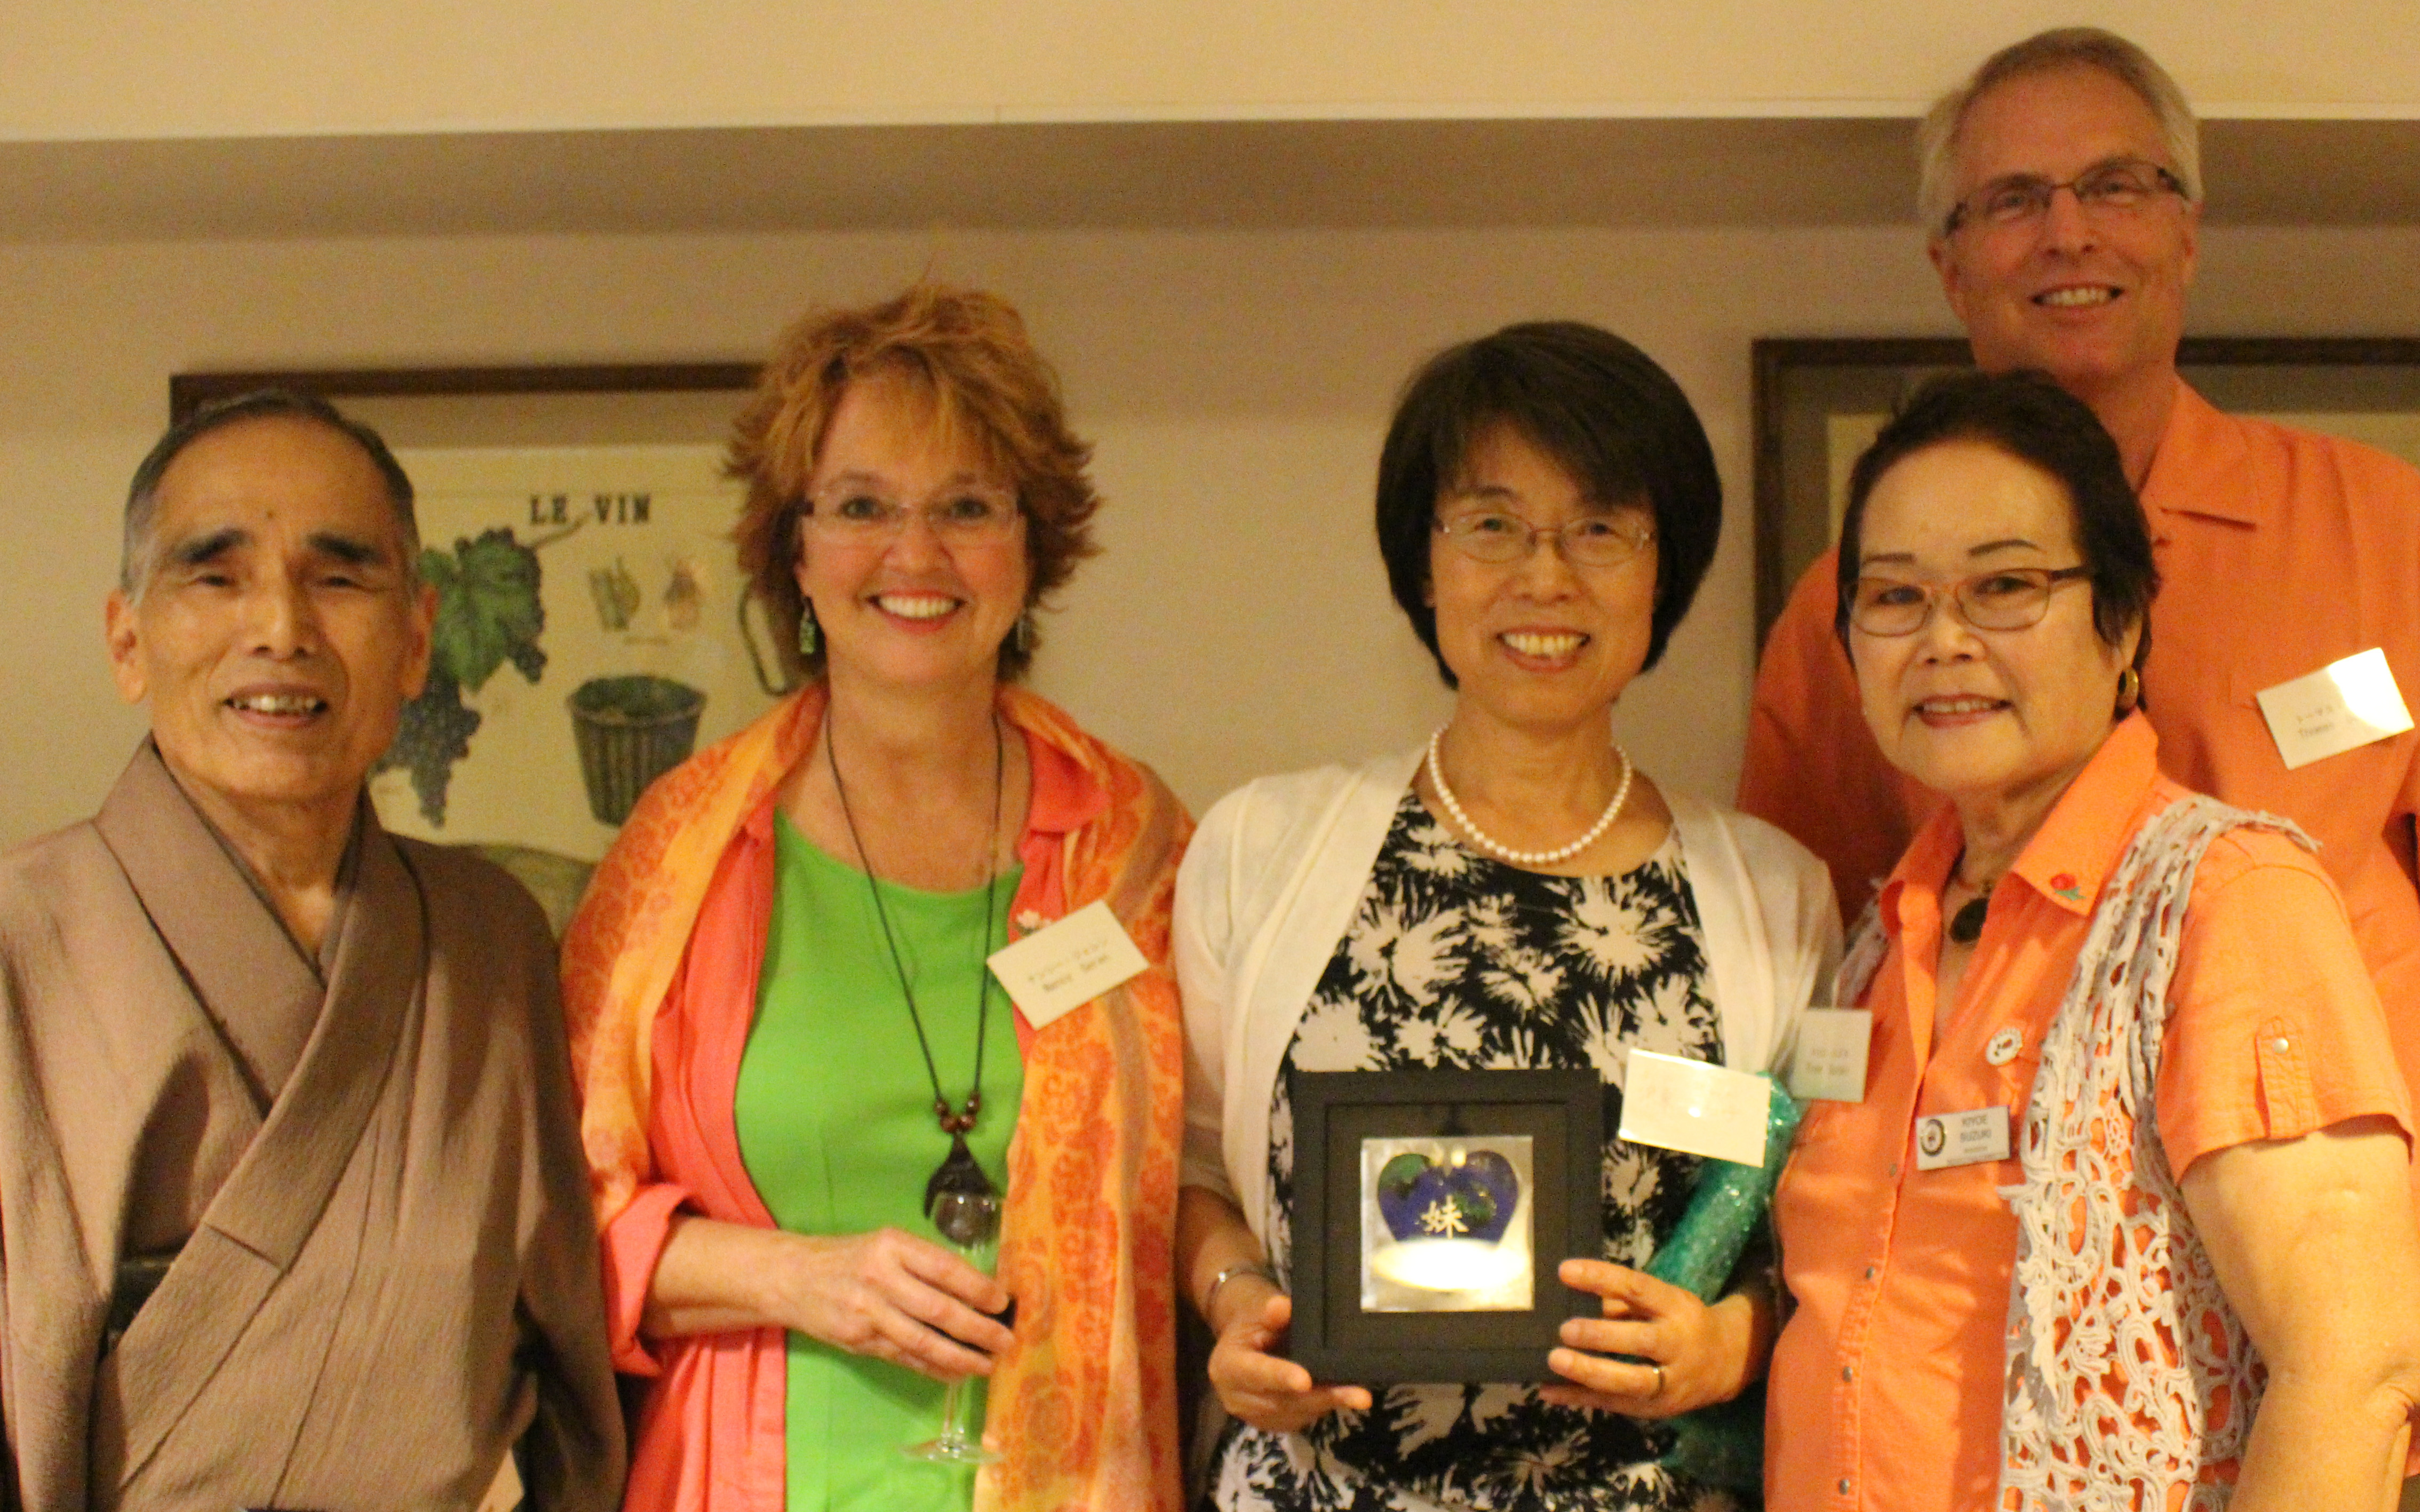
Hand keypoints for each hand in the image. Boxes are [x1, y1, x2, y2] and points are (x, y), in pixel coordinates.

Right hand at [765, 1227, 1015, 1381]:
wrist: (793, 1277)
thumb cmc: (850, 1257)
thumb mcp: (886, 1243)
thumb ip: (923, 1263)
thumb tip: (976, 1289)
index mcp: (893, 1246)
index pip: (945, 1269)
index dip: (978, 1288)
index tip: (1003, 1302)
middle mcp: (881, 1279)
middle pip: (938, 1310)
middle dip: (978, 1329)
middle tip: (1006, 1340)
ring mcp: (868, 1313)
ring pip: (923, 1341)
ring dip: (960, 1357)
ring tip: (988, 1364)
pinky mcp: (859, 1341)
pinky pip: (904, 1358)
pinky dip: (933, 1368)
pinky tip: (956, 1373)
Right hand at [1206, 1284, 1372, 1432]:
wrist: (1244, 1343)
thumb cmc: (1254, 1322)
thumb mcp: (1258, 1310)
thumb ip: (1272, 1312)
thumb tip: (1282, 1307)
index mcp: (1226, 1367)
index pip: (1255, 1373)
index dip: (1280, 1376)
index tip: (1305, 1380)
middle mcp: (1235, 1398)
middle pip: (1282, 1401)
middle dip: (1322, 1397)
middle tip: (1359, 1396)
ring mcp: (1254, 1416)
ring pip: (1296, 1414)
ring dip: (1328, 1404)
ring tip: (1359, 1394)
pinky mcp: (1271, 1424)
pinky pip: (1301, 1419)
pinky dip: (1323, 1407)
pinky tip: (1343, 1395)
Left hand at [1539, 1258, 1756, 1418]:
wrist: (1726, 1364)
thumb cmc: (1681, 1322)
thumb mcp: (1664, 1300)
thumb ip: (1626, 1298)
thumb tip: (1581, 1296)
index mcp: (1676, 1308)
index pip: (1638, 1288)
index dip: (1602, 1278)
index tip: (1565, 1270)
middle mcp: (1676, 1344)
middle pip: (1640, 1341)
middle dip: (1601, 1336)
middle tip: (1565, 1330)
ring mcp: (1669, 1382)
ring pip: (1629, 1381)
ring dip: (1589, 1372)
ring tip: (1555, 1360)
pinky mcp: (1655, 1409)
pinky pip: (1614, 1404)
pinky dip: (1579, 1398)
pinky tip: (1548, 1390)